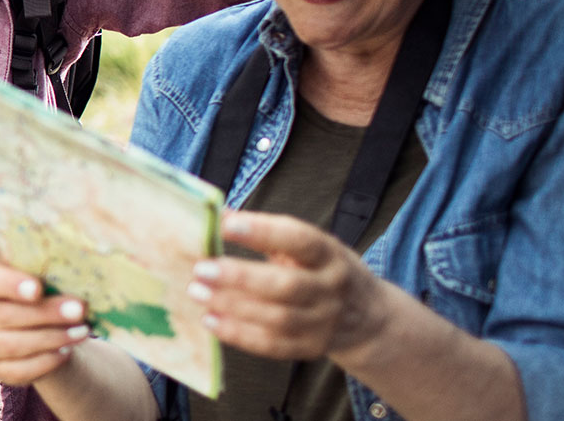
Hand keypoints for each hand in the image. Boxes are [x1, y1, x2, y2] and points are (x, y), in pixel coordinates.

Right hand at [0, 263, 93, 385]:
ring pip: (15, 345)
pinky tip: (66, 351)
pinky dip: (47, 361)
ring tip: (81, 331)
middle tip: (78, 310)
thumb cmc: (41, 297)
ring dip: (52, 338)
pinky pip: (20, 370)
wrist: (42, 331)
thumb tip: (66, 266)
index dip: (11, 285)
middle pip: (7, 315)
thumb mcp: (40, 278)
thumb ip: (44, 271)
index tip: (38, 288)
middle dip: (47, 313)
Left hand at [189, 212, 390, 360]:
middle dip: (240, 277)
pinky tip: (210, 320)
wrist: (366, 317)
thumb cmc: (322, 270)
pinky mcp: (310, 348)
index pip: (300, 240)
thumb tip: (215, 215)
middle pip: (286, 285)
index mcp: (329, 254)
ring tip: (197, 292)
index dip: (263, 231)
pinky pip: (271, 345)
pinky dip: (238, 334)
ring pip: (276, 318)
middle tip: (201, 269)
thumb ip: (266, 232)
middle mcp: (330, 289)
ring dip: (232, 306)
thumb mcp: (308, 245)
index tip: (225, 224)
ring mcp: (323, 322)